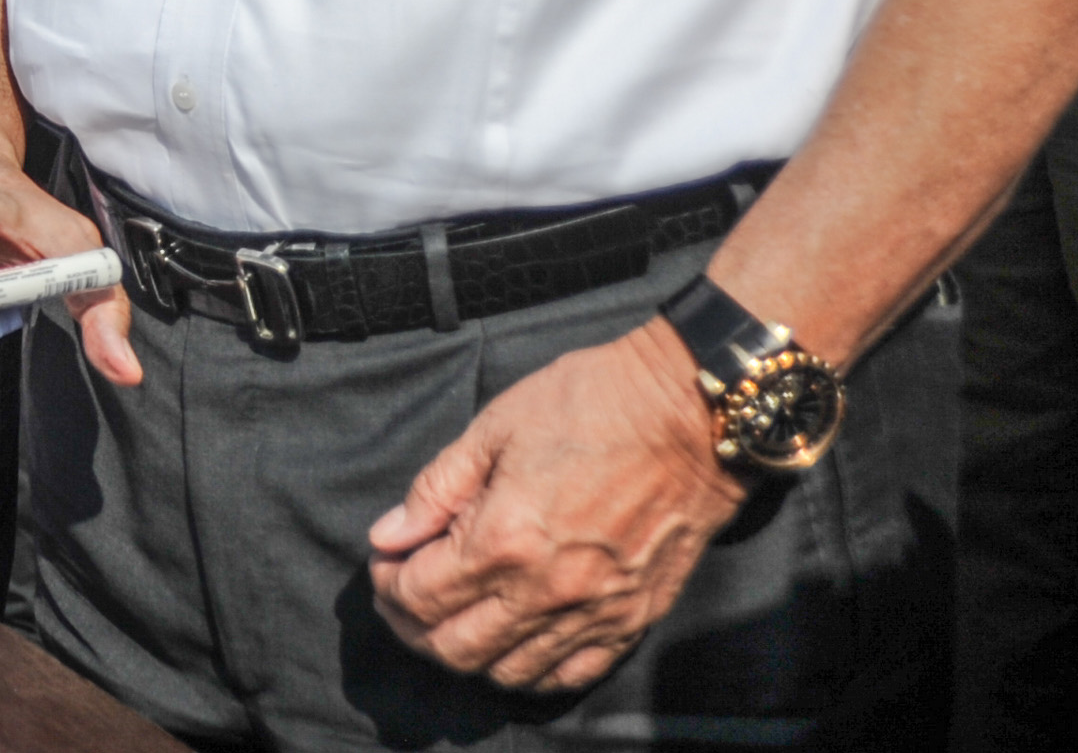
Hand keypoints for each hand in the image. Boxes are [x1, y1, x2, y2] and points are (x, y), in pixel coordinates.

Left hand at [365, 319, 747, 693]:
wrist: (692, 414)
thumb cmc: (592, 404)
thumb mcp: (494, 427)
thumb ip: (436, 490)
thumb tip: (389, 536)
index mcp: (504, 540)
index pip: (420, 595)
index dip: (388, 584)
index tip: (385, 561)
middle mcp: (546, 592)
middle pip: (454, 648)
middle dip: (412, 627)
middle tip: (404, 596)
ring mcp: (594, 614)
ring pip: (507, 672)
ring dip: (465, 652)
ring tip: (453, 616)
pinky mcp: (633, 620)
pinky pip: (570, 675)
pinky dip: (529, 669)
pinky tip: (513, 640)